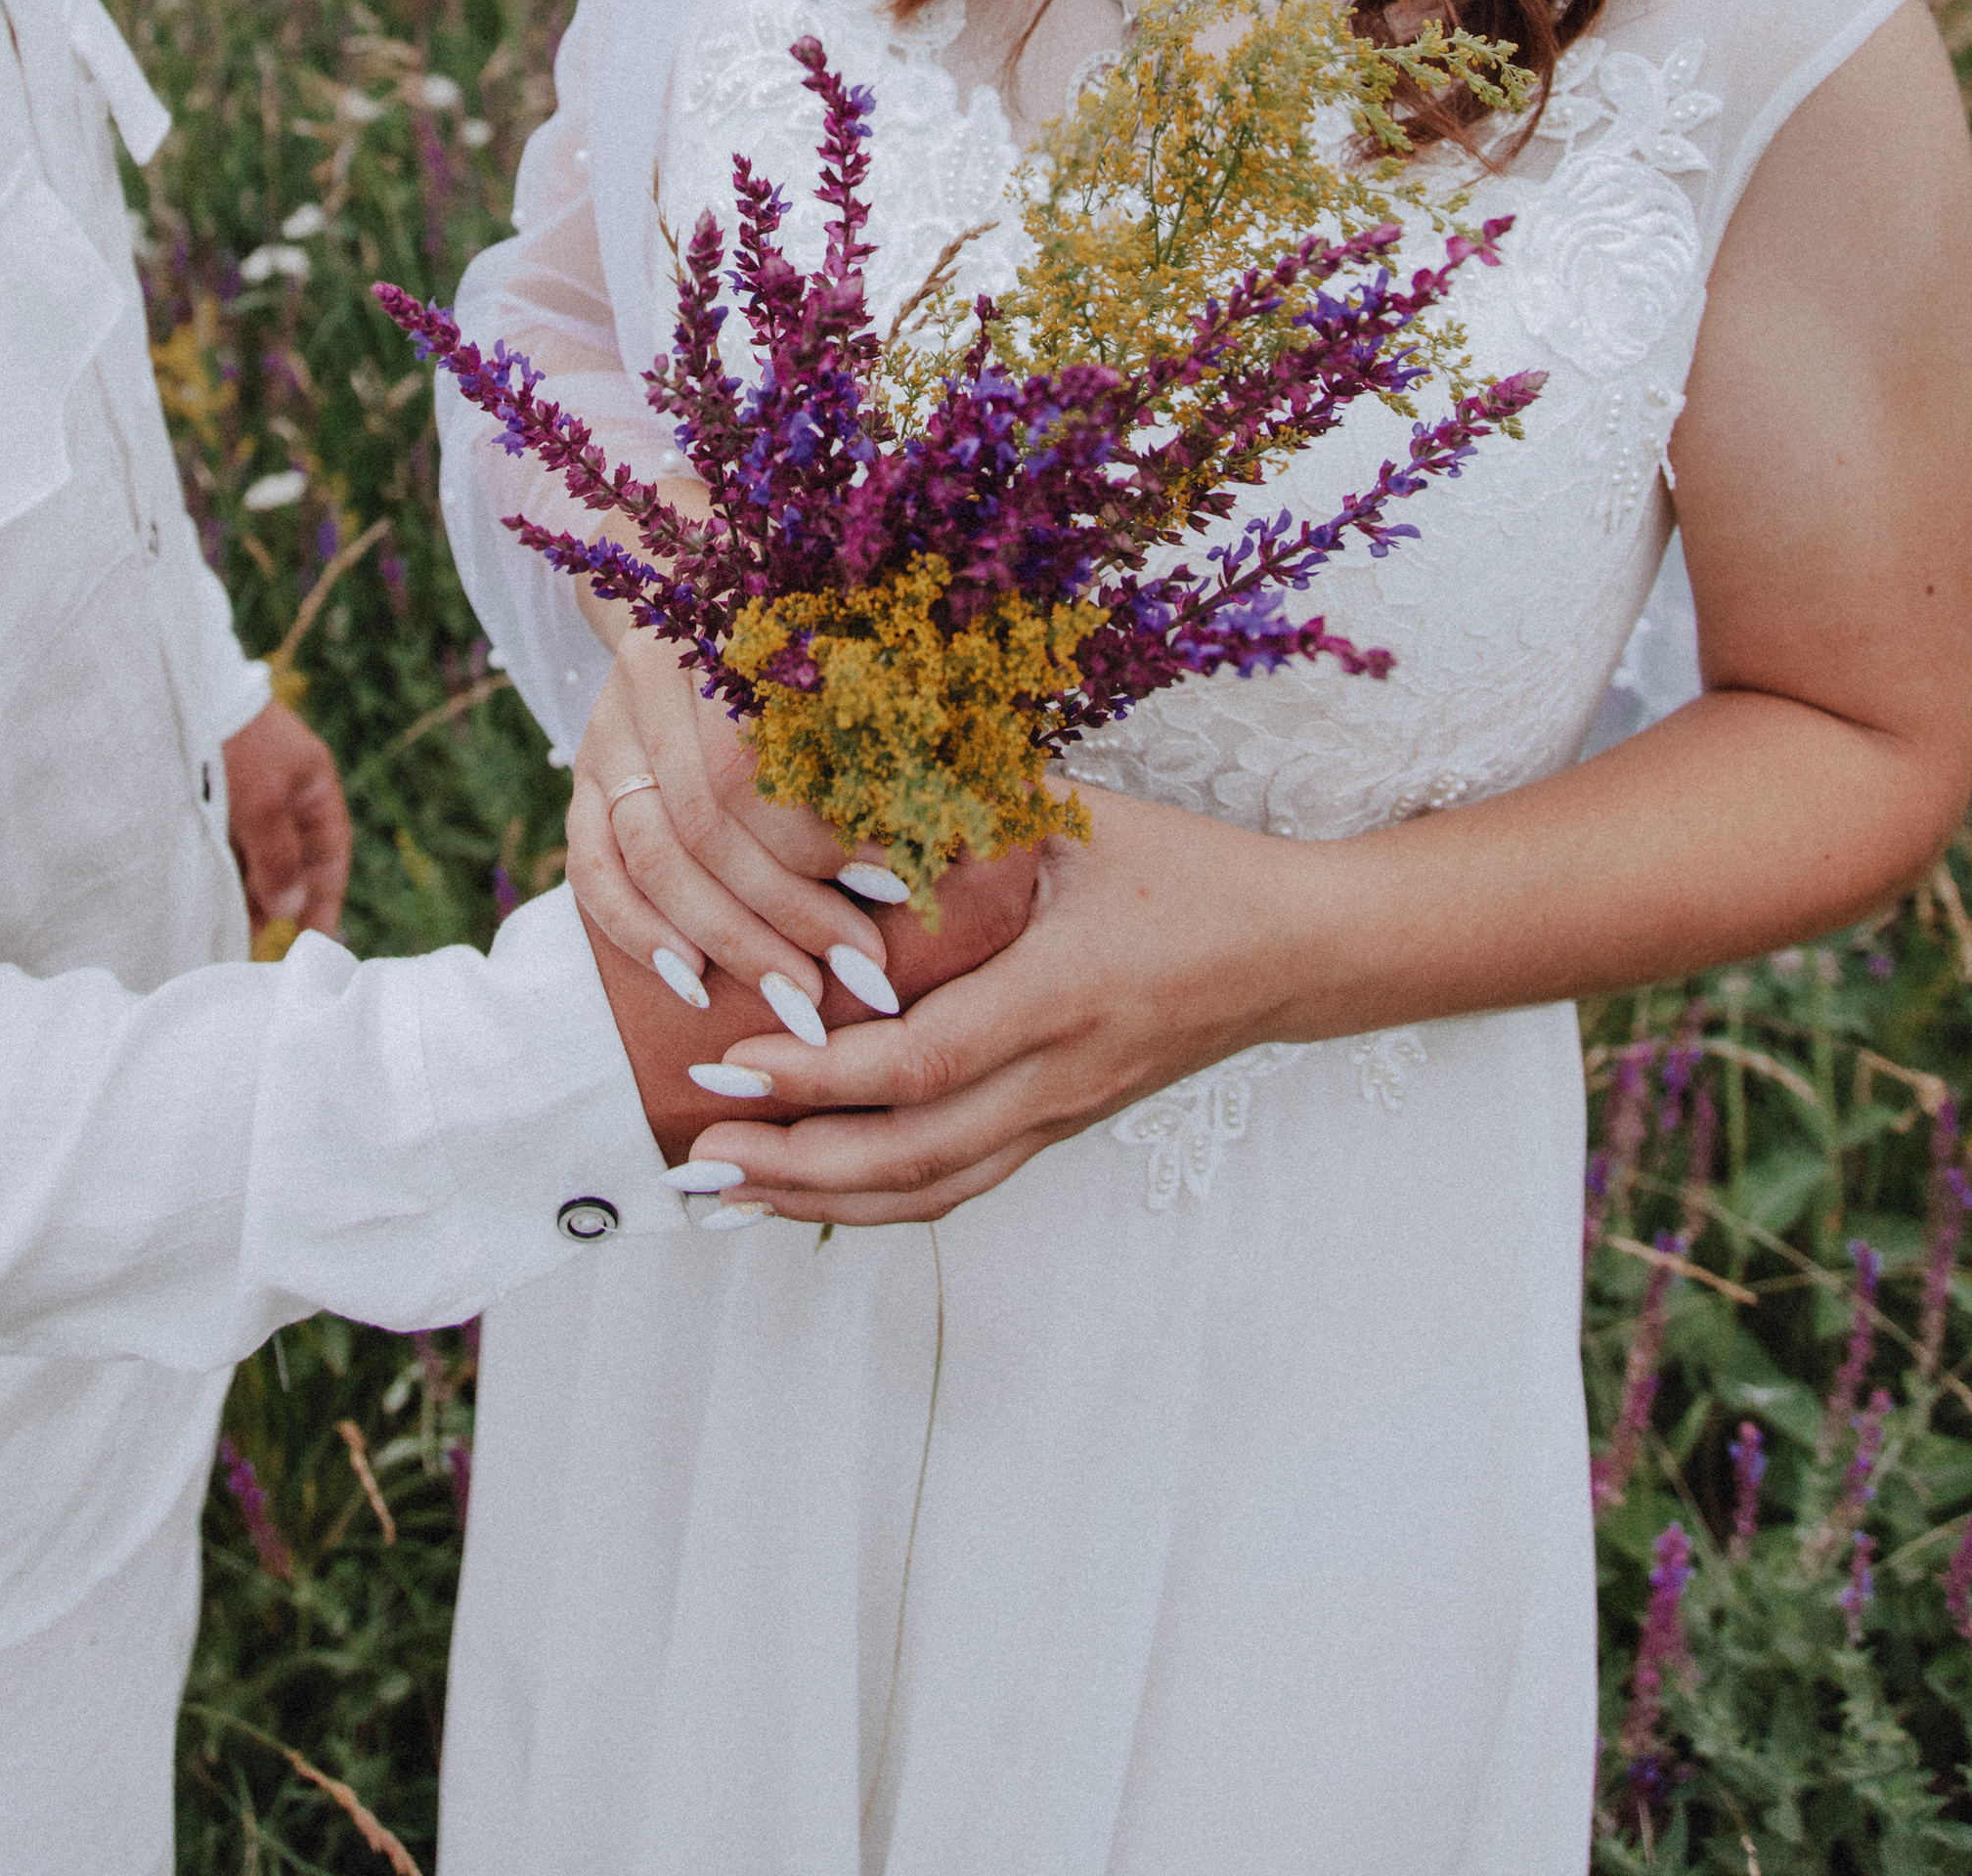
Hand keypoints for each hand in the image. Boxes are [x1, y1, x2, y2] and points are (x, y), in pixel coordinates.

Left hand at [222, 699, 351, 937]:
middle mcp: (287, 792)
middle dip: (280, 904)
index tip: (315, 944)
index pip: (331, 854)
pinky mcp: (219, 796)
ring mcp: (253, 794)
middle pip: (293, 861)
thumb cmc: (236, 745)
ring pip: (259, 856)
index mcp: (314, 785)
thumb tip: (291, 911)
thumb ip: (279, 861)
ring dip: (250, 892)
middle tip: (263, 947)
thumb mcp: (262, 805)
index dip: (326, 900)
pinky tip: (211, 897)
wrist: (186, 693)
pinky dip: (227, 873)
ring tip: (229, 931)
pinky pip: (231, 846)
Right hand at [569, 621, 892, 1020]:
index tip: (904, 889)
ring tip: (798, 998)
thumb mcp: (854, 652)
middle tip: (862, 971)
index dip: (828, 835)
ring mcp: (607, 731)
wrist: (697, 597)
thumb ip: (889, 725)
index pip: (756, 763)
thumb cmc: (813, 637)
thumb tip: (964, 828)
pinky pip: (593, 867)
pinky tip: (693, 982)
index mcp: (720, 633)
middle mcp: (651, 679)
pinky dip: (637, 931)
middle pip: (706, 819)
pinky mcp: (582, 776)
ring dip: (728, 937)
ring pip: (651, 853)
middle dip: (790, 910)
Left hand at [690, 788, 1309, 1222]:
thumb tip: (843, 788)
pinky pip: (960, 1183)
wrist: (1297, 951)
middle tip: (692, 1154)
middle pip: (911, 1158)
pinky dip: (875, 1200)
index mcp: (1058, 995)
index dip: (815, 1077)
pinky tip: (811, 1192)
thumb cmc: (1187, 869)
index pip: (917, 1063)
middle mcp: (1059, 1077)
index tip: (728, 1062)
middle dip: (791, 1164)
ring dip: (820, 1200)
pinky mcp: (1065, 1127)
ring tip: (725, 1194)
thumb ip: (969, 811)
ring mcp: (1064, 1115)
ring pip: (931, 1191)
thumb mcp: (1082, 818)